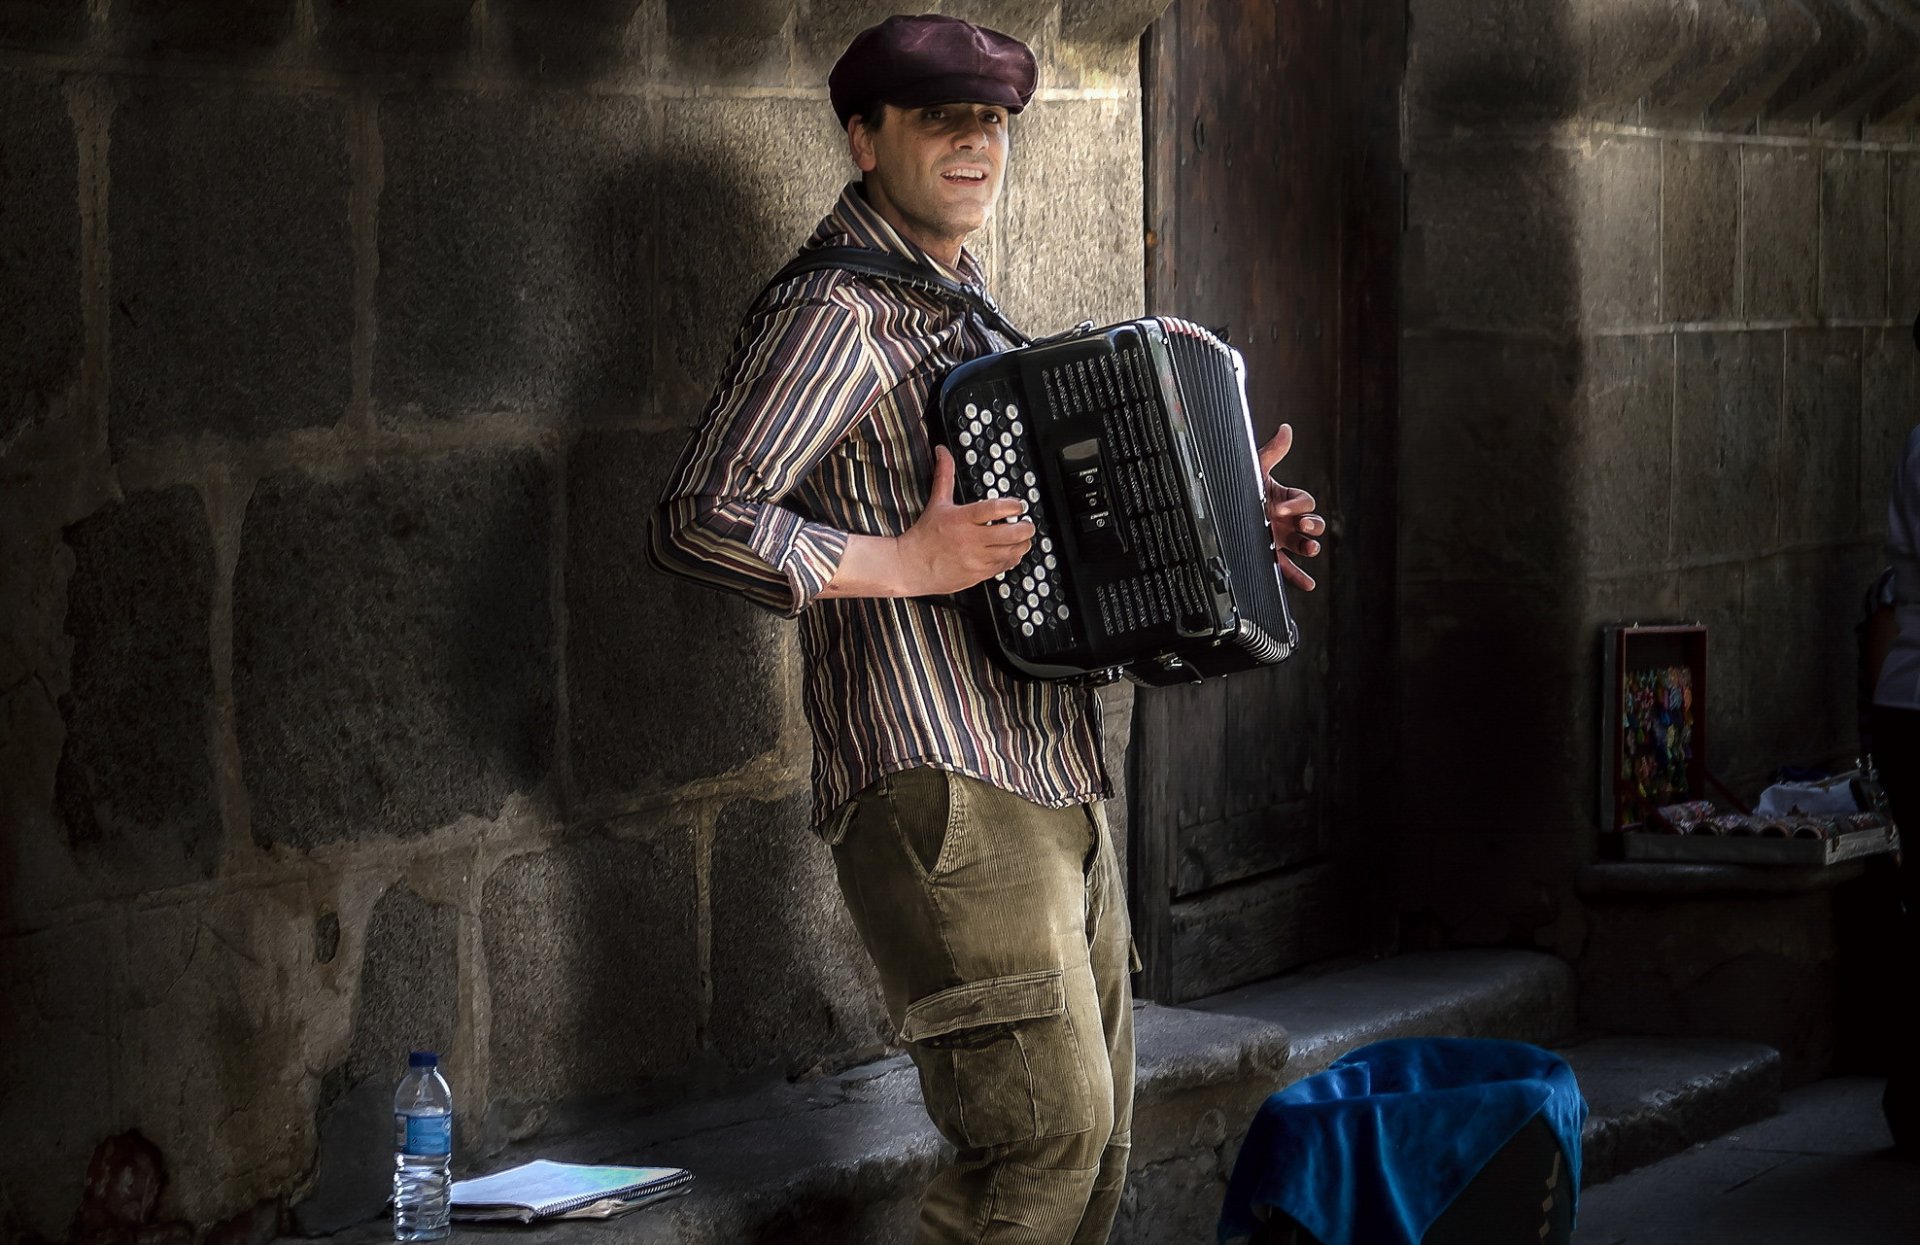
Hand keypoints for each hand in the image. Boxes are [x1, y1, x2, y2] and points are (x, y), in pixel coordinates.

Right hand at [896, 446, 1035, 593]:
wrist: (911, 566)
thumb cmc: (925, 535)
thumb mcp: (937, 502)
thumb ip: (944, 475)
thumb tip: (942, 452)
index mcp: (961, 519)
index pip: (995, 509)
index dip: (1014, 505)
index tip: (1018, 505)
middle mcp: (970, 540)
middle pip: (1012, 533)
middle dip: (1026, 527)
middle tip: (1026, 523)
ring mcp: (976, 559)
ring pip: (1012, 551)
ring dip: (1022, 544)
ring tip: (1020, 538)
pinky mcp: (978, 574)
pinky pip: (1004, 566)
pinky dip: (1011, 558)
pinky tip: (1009, 552)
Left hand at [1257, 422, 1323, 591]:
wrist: (1220, 507)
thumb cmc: (1240, 488)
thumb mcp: (1254, 470)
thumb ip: (1272, 452)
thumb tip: (1286, 429)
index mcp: (1286, 499)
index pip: (1304, 501)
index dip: (1298, 504)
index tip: (1282, 507)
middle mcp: (1288, 519)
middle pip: (1312, 523)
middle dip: (1313, 526)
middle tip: (1303, 527)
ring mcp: (1281, 538)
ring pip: (1305, 545)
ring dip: (1310, 547)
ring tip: (1308, 549)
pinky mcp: (1272, 554)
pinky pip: (1288, 567)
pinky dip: (1298, 576)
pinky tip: (1308, 584)